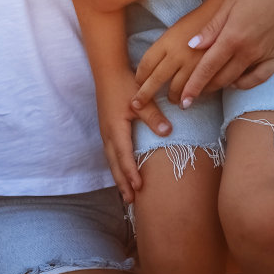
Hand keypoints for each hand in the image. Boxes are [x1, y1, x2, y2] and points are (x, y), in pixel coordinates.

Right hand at [95, 64, 172, 203]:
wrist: (107, 72)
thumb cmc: (124, 84)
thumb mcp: (140, 98)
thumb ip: (153, 116)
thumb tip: (168, 132)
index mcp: (115, 127)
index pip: (123, 154)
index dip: (131, 171)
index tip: (138, 186)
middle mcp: (107, 133)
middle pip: (114, 163)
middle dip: (122, 182)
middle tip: (131, 201)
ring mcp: (105, 132)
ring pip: (111, 160)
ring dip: (118, 177)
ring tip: (127, 194)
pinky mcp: (107, 130)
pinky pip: (110, 154)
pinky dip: (116, 167)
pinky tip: (122, 173)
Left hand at [130, 7, 212, 109]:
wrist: (227, 11)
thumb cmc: (201, 16)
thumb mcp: (178, 26)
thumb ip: (166, 44)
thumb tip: (157, 61)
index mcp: (167, 41)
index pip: (146, 63)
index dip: (140, 75)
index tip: (137, 82)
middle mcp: (177, 54)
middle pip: (156, 79)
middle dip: (145, 94)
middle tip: (137, 105)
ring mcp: (193, 64)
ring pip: (177, 88)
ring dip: (174, 97)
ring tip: (174, 101)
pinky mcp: (209, 70)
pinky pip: (197, 88)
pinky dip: (194, 94)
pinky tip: (193, 95)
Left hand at [176, 0, 273, 102]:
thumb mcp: (230, 2)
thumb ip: (211, 27)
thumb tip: (192, 46)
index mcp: (232, 36)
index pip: (207, 68)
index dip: (193, 86)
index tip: (184, 101)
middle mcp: (249, 51)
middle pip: (221, 78)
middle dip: (204, 89)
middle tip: (192, 94)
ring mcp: (266, 56)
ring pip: (239, 80)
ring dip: (222, 86)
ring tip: (210, 87)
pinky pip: (260, 78)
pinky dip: (245, 83)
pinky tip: (237, 81)